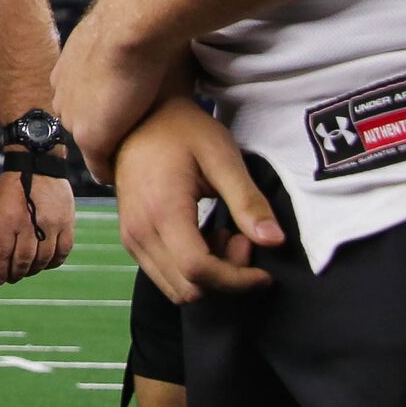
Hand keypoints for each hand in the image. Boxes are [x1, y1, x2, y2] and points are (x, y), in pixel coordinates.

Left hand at [0, 166, 76, 284]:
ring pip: (43, 259)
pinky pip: (63, 251)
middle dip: (15, 273)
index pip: (2, 254)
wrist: (38, 163)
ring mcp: (51, 224)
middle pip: (23, 260)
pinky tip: (46, 264)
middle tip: (11, 278)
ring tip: (26, 271)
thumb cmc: (12, 186)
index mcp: (8, 220)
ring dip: (33, 270)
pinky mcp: (67, 223)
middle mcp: (30, 224)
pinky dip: (54, 262)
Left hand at [51, 0, 183, 181]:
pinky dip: (115, 173)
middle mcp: (64, 94)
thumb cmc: (141, 21)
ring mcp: (74, 118)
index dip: (106, 110)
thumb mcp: (128, 37)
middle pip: (84, 124)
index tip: (127, 116)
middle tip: (138, 139)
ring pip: (93, 144)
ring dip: (114, 150)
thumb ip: (131, 50)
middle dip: (107, 131)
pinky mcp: (90, 137)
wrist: (132, 24)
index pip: (83, 101)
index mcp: (68, 70)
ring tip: (140, 159)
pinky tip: (133, 176)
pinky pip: (100, 167)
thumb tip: (161, 44)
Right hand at [112, 96, 285, 302]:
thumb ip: (248, 201)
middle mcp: (138, 231)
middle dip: (226, 277)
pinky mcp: (130, 239)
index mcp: (161, 211)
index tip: (265, 272)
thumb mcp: (223, 157)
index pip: (199, 271)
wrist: (138, 118)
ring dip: (210, 276)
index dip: (237, 280)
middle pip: (188, 288)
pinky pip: (165, 275)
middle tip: (243, 239)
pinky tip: (206, 236)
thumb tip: (275, 241)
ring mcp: (131, 237)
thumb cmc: (183, 131)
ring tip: (226, 235)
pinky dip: (192, 269)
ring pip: (176, 288)